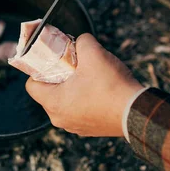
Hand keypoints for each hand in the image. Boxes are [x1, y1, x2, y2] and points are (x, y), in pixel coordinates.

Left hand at [25, 34, 143, 136]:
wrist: (137, 113)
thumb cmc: (112, 86)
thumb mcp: (94, 53)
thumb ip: (82, 41)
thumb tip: (81, 40)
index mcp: (54, 103)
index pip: (31, 85)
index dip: (39, 69)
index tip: (53, 61)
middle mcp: (60, 119)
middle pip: (48, 93)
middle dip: (58, 77)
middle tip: (72, 66)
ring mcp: (75, 127)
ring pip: (65, 102)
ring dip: (72, 88)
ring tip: (88, 77)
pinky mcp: (90, 130)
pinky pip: (79, 110)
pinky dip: (85, 100)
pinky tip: (99, 90)